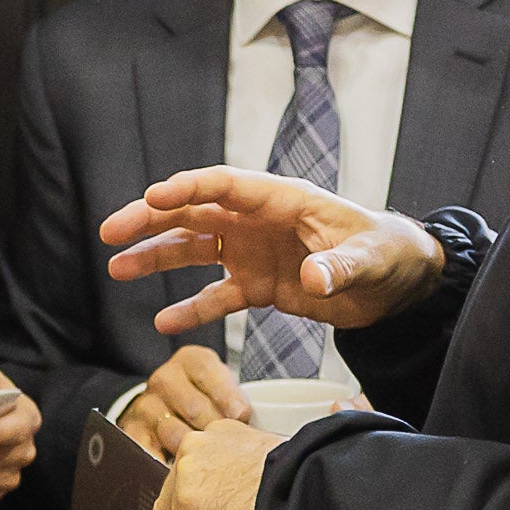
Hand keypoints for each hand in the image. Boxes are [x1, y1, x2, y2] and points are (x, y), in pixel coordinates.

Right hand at [100, 167, 444, 337]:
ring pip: (195, 251)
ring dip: (157, 258)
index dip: (188, 189)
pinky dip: (192, 310)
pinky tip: (162, 323)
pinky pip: (217, 297)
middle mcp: (258, 222)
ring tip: (117, 268)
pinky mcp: (259, 286)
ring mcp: (254, 253)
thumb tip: (313, 279)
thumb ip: (339, 267)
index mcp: (281, 200)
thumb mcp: (370, 258)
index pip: (225, 186)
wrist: (398, 282)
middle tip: (111, 232)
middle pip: (194, 214)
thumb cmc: (387, 252)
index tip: (152, 198)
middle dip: (151, 221)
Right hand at [118, 344, 250, 461]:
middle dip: (215, 431)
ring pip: (174, 434)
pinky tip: (179, 473)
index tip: (240, 415)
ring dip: (195, 452)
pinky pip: (149, 450)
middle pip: (194, 407)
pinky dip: (165, 465)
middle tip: (230, 448)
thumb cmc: (206, 401)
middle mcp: (165, 379)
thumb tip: (246, 424)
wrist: (167, 407)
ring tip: (210, 463)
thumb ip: (235, 401)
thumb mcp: (223, 390)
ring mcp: (146, 405)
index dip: (226, 395)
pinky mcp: (133, 430)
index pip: (207, 372)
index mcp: (191, 361)